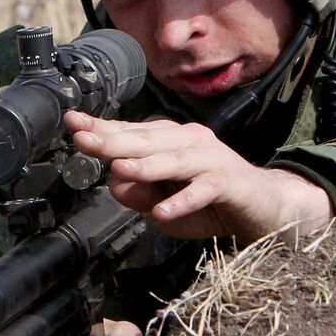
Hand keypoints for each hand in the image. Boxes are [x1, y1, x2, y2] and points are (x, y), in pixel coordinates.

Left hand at [65, 110, 334, 241]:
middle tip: (84, 139)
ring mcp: (210, 160)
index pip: (131, 132)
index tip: (72, 123)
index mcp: (170, 141)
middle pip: (147, 140)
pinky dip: (182, 201)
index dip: (102, 128)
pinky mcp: (228, 182)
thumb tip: (114, 182)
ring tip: (119, 168)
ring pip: (173, 161)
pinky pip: (202, 190)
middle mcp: (189, 142)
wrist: (262, 208)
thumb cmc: (210, 203)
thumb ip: (139, 195)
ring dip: (146, 166)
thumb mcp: (165, 204)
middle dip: (114, 140)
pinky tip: (163, 212)